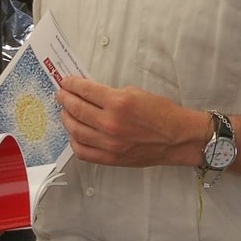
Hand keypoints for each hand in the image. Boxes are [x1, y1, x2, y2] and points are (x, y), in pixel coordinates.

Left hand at [57, 76, 204, 167]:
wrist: (178, 138)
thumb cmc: (163, 114)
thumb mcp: (136, 93)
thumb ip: (110, 93)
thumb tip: (90, 93)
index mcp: (118, 103)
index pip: (85, 90)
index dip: (72, 85)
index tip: (67, 82)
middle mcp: (111, 123)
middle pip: (76, 109)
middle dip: (65, 99)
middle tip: (62, 95)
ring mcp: (110, 143)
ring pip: (76, 131)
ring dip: (67, 119)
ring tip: (65, 112)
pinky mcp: (111, 158)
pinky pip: (84, 152)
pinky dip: (75, 142)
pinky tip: (74, 134)